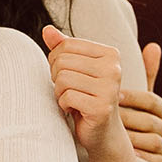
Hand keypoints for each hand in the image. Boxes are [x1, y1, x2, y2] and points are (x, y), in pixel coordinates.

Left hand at [39, 26, 129, 157]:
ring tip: (72, 99)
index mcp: (111, 54)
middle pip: (62, 61)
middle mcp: (114, 69)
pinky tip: (75, 110)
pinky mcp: (101, 108)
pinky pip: (66, 97)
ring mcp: (110, 89)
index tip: (68, 75)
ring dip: (59, 92)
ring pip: (62, 78)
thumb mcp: (76, 68)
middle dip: (57, 77)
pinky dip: (63, 105)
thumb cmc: (86, 95)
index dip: (56, 61)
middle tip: (69, 90)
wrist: (102, 132)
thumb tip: (47, 29)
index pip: (66, 45)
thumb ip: (62, 47)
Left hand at [116, 44, 161, 161]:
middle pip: (150, 121)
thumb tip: (154, 45)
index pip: (152, 100)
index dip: (132, 97)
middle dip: (126, 117)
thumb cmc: (132, 120)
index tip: (113, 95)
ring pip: (150, 141)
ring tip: (108, 131)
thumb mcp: (138, 99)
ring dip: (129, 136)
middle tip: (103, 112)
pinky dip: (138, 156)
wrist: (133, 156)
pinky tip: (121, 151)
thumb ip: (140, 74)